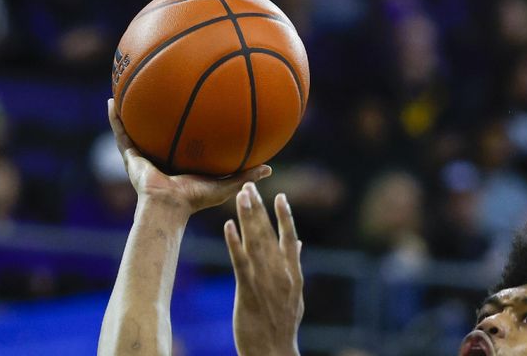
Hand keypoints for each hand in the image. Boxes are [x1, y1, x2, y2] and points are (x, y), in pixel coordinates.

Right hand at [108, 98, 271, 215]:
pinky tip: (112, 99)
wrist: (168, 206)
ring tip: (128, 88)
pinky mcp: (130, 156)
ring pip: (136, 128)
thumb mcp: (226, 184)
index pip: (183, 140)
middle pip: (158, 130)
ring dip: (132, 110)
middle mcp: (160, 157)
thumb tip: (270, 168)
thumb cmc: (196, 199)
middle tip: (160, 91)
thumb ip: (246, 175)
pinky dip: (115, 118)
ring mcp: (143, 156)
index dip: (186, 126)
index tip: (192, 106)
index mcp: (180, 162)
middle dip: (158, 114)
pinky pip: (121, 132)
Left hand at [225, 183, 303, 355]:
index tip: (280, 196)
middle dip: (260, 208)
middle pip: (269, 233)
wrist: (274, 351)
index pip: (289, 237)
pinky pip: (240, 261)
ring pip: (255, 241)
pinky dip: (234, 242)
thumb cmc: (282, 325)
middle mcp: (281, 271)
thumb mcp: (295, 294)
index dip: (284, 216)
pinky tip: (228, 226)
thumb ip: (295, 265)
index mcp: (293, 272)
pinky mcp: (248, 290)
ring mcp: (265, 280)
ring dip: (247, 217)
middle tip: (250, 186)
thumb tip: (297, 243)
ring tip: (241, 196)